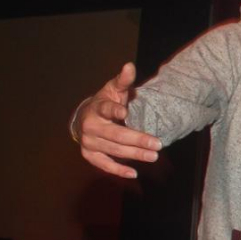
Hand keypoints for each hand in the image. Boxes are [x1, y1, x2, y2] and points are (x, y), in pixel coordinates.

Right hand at [74, 62, 161, 178]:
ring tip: (154, 156)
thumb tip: (130, 65)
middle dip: (137, 139)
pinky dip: (118, 170)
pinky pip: (104, 165)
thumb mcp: (113, 90)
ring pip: (114, 150)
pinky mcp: (90, 155)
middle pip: (116, 134)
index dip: (114, 110)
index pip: (106, 108)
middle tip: (157, 144)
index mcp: (97, 108)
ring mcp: (89, 142)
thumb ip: (124, 81)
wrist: (83, 118)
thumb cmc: (104, 103)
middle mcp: (91, 126)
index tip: (125, 112)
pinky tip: (133, 174)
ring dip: (134, 155)